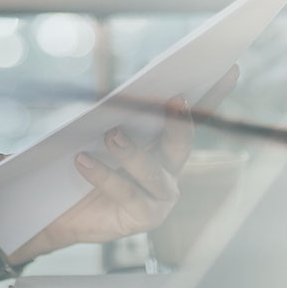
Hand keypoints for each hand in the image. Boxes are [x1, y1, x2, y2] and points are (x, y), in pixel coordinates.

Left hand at [17, 65, 240, 259]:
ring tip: (111, 134)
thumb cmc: (82, 161)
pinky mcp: (144, 217)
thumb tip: (108, 91)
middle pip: (181, 143)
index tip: (228, 70)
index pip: (193, 115)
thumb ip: (111, 114)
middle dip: (180, 122)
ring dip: (132, 152)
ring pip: (153, 171)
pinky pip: (127, 193)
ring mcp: (161, 196)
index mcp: (163, 142)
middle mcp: (170, 169)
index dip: (214, 94)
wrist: (58, 208)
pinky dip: (104, 175)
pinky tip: (83, 160)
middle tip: (175, 99)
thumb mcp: (94, 131)